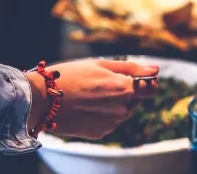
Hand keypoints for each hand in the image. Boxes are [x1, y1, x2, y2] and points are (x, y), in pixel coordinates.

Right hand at [26, 59, 158, 138]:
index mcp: (124, 89)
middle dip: (125, 91)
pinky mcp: (100, 133)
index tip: (136, 78)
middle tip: (101, 83)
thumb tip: (157, 70)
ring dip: (115, 103)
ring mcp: (111, 123)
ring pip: (123, 111)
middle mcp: (121, 109)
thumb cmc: (70, 75)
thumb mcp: (101, 64)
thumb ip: (133, 69)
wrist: (40, 99)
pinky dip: (104, 114)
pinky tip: (86, 107)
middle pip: (135, 99)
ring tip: (91, 95)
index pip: (152, 88)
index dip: (147, 82)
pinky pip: (110, 121)